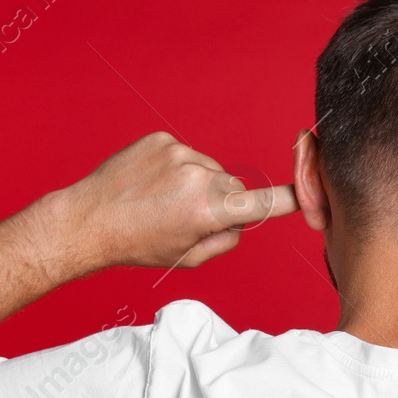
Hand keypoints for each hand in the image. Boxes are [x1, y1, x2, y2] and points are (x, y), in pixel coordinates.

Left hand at [48, 131, 298, 270]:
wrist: (88, 220)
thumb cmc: (138, 245)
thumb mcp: (189, 258)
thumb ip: (226, 241)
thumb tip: (242, 220)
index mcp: (207, 211)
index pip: (261, 204)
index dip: (289, 200)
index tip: (309, 193)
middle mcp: (198, 177)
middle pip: (234, 186)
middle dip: (222, 201)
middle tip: (187, 218)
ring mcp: (179, 153)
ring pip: (210, 170)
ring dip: (197, 184)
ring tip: (163, 201)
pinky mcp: (161, 139)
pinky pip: (185, 155)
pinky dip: (176, 169)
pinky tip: (153, 184)